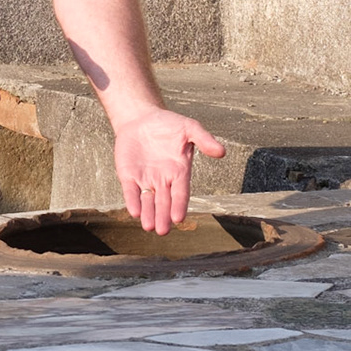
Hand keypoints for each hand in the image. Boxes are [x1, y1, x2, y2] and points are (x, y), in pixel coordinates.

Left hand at [113, 108, 225, 234]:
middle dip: (163, 216)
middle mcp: (163, 180)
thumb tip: (221, 151)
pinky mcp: (129, 175)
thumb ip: (204, 139)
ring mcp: (145, 179)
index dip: (179, 205)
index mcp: (179, 172)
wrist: (142, 118)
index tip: (179, 218)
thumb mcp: (189, 128)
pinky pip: (131, 190)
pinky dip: (132, 200)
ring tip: (149, 227)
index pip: (181, 192)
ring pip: (147, 200)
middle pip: (164, 202)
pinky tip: (133, 211)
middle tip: (162, 231)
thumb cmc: (169, 125)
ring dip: (148, 214)